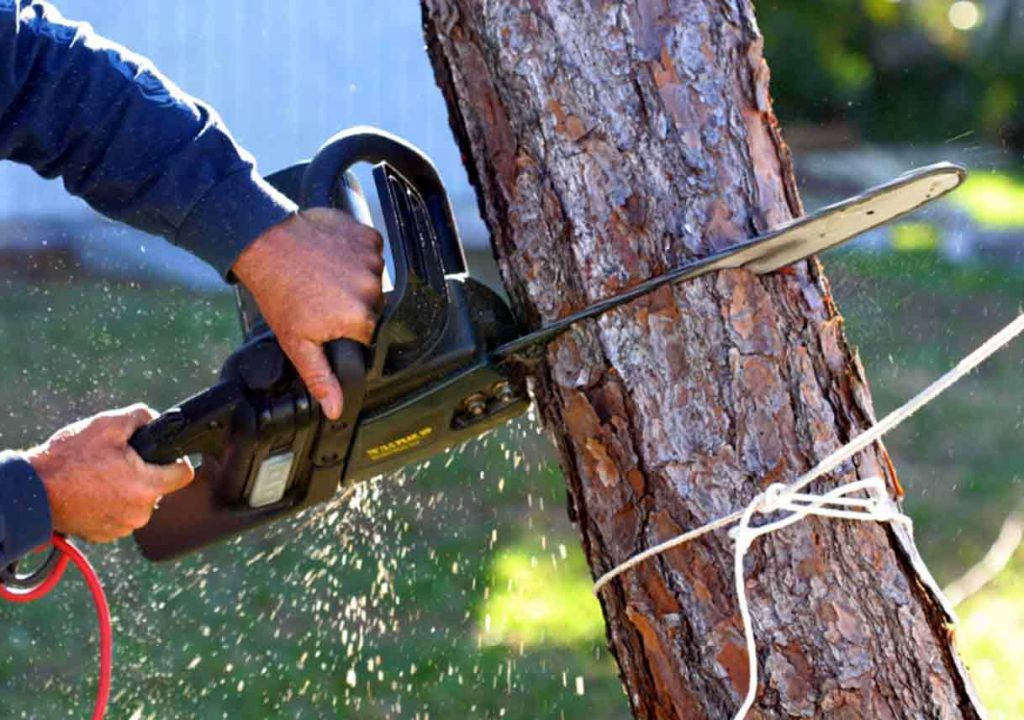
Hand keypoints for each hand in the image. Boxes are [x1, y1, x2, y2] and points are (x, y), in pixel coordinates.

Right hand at [25, 404, 193, 542]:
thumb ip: (141, 416)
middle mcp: (139, 513)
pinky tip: (92, 491)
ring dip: (126, 488)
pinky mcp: (105, 535)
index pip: (183, 474)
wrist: (32, 491)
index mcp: (146, 486)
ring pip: (138, 501)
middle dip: (143, 472)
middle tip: (116, 462)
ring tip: (99, 476)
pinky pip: (120, 514)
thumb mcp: (107, 424)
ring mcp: (122, 527)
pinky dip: (110, 503)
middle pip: (158, 486)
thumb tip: (155, 419)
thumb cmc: (68, 459)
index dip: (175, 459)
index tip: (161, 454)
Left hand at [231, 208, 383, 418]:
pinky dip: (356, 254)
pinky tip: (332, 257)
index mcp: (359, 319)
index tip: (327, 320)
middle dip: (352, 305)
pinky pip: (372, 251)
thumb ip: (321, 377)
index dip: (346, 330)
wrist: (265, 243)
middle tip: (322, 297)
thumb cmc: (278, 291)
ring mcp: (372, 259)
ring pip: (372, 279)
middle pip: (372, 306)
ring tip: (324, 275)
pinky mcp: (367, 236)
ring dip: (354, 278)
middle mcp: (372, 289)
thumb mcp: (296, 343)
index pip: (367, 334)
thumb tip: (337, 408)